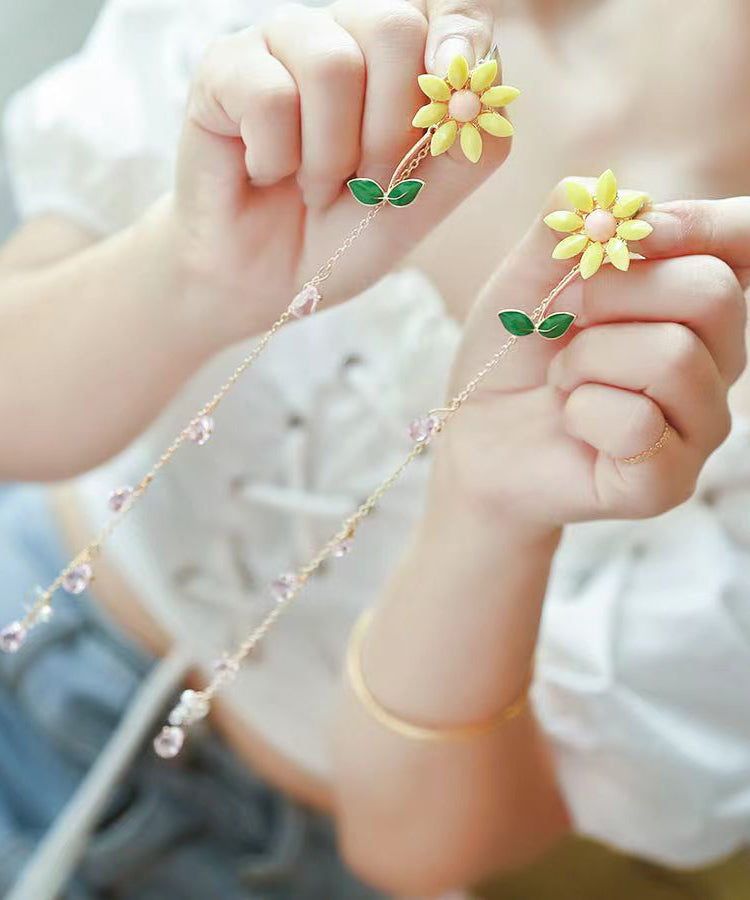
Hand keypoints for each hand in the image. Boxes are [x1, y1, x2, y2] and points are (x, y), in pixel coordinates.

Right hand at [169, 0, 511, 344]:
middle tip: (364, 183)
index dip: (459, 33)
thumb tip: (484, 92)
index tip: (453, 77)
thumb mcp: (420, 206)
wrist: (265, 281)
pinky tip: (267, 174)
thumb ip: (466, 152)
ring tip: (314, 188)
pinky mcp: (225, 67)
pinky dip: (277, 159)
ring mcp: (282, 44)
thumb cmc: (340, 238)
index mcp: (397, 62)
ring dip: (330, 156)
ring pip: (333, 64)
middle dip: (390, 130)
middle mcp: (344, 37)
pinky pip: (270, 95)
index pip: (448, 8)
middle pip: (395, 27)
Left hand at [435, 187, 749, 531]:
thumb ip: (567, 224)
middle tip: (561, 319)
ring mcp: (698, 424)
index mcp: (690, 300)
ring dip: (588, 360)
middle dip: (613, 294)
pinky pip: (640, 425)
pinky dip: (583, 413)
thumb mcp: (526, 274)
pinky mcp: (667, 481)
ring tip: (562, 380)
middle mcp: (714, 359)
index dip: (703, 224)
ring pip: (675, 357)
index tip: (637, 230)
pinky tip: (571, 421)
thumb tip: (617, 198)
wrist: (474, 433)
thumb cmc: (512, 351)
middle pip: (713, 293)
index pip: (747, 242)